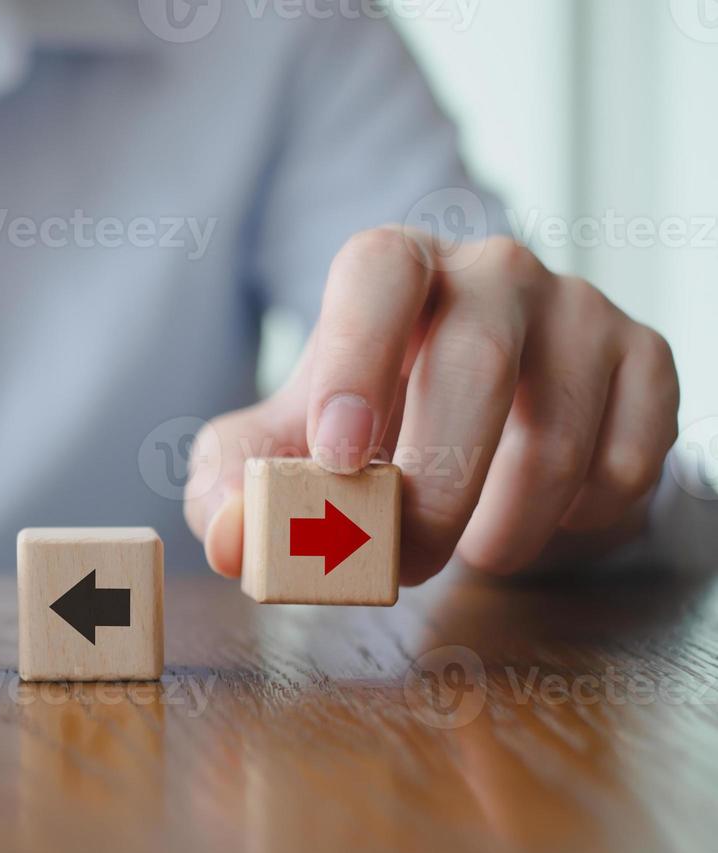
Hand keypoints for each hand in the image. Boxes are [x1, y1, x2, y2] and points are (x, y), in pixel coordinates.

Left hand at [185, 229, 678, 583]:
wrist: (464, 416)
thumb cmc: (356, 425)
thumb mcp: (274, 450)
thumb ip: (231, 488)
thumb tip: (231, 541)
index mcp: (390, 267)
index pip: (377, 273)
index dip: (356, 360)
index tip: (339, 458)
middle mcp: (491, 270)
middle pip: (474, 362)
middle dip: (433, 488)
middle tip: (404, 561)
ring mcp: (578, 308)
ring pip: (556, 430)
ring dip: (506, 523)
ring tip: (471, 551)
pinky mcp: (645, 359)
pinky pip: (625, 460)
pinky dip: (578, 519)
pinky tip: (538, 517)